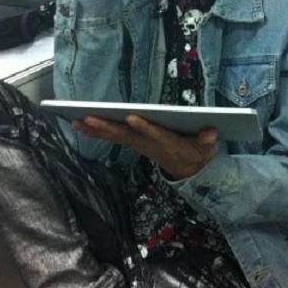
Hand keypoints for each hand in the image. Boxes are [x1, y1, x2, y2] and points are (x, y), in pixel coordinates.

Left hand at [73, 115, 218, 179]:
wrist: (188, 169)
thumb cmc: (197, 153)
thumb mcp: (207, 149)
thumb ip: (206, 141)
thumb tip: (211, 132)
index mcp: (168, 144)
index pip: (155, 135)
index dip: (144, 127)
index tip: (132, 117)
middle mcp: (148, 144)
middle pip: (126, 135)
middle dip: (107, 127)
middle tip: (87, 118)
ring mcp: (139, 143)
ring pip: (115, 135)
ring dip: (95, 129)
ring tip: (76, 120)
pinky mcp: (133, 141)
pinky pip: (112, 136)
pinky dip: (95, 131)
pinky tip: (79, 124)